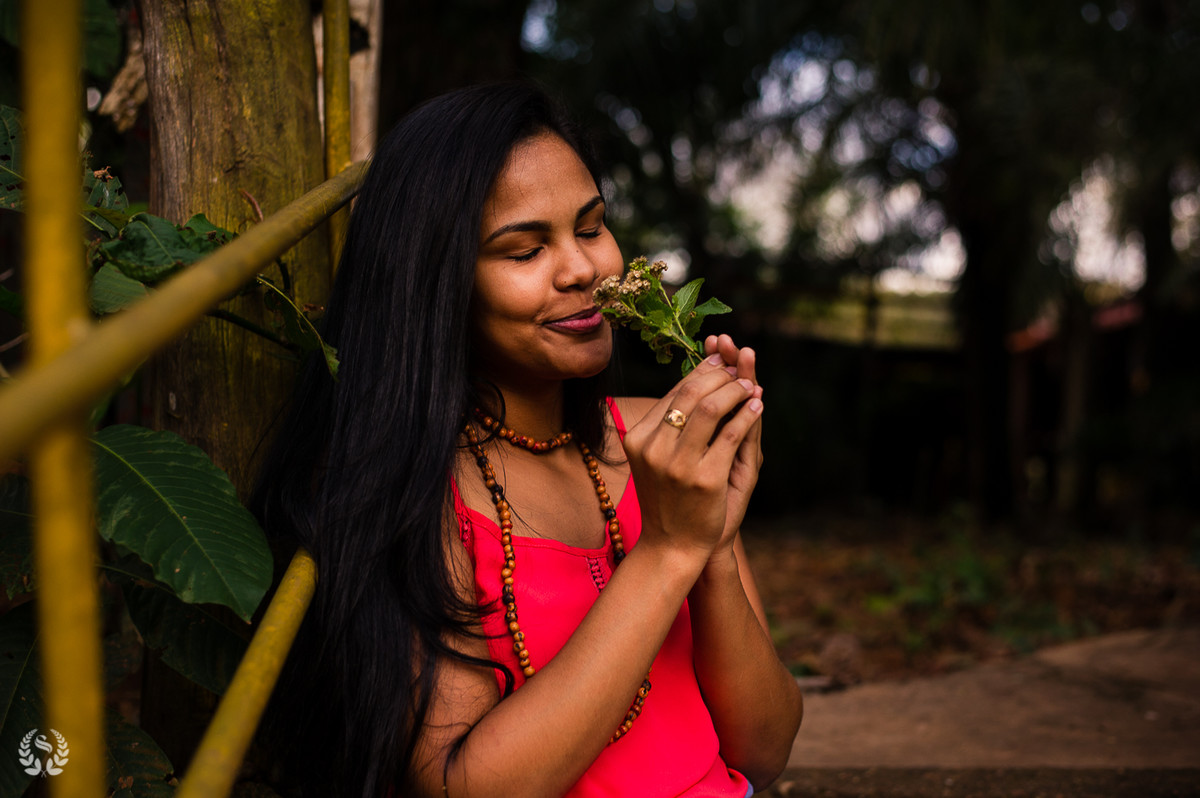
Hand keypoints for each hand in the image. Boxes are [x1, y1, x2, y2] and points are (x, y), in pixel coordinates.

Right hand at [621, 351, 762, 563]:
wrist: (672, 546)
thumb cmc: (669, 499)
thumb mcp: (659, 457)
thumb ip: (672, 422)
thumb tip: (697, 379)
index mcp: (638, 437)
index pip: (674, 391)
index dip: (702, 370)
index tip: (722, 357)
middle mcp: (653, 446)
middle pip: (691, 393)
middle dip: (720, 375)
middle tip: (740, 368)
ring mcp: (678, 463)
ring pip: (712, 408)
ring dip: (736, 390)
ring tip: (750, 386)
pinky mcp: (705, 478)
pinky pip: (731, 434)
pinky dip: (748, 415)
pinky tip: (758, 406)